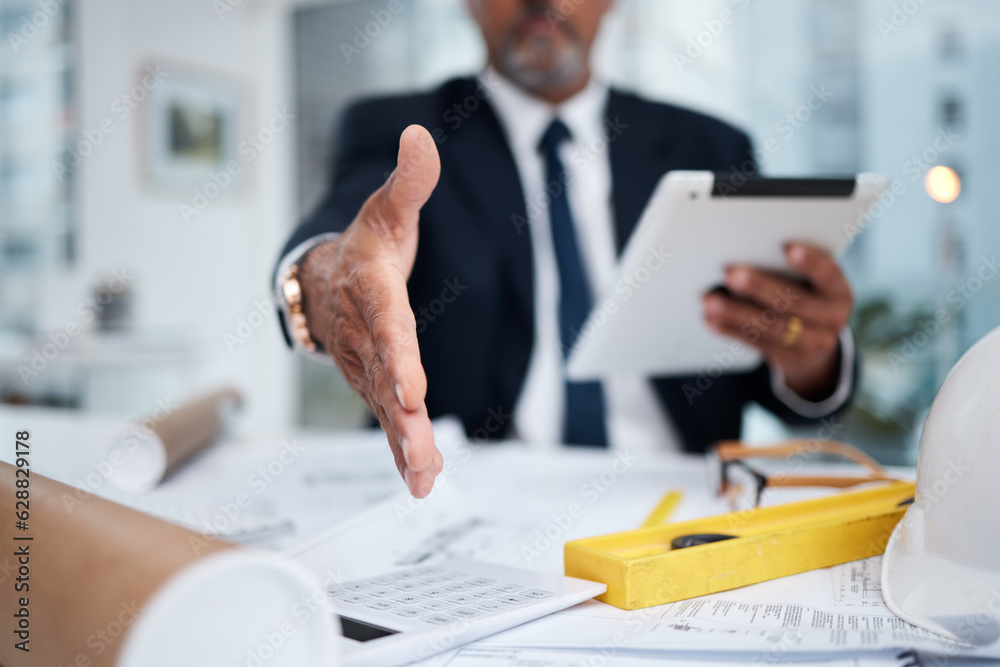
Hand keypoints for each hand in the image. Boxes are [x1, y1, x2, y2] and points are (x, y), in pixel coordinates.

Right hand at [301, 125, 442, 497]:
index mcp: (372, 294)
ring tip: (424, 478)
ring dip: (404, 445)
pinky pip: (388, 420)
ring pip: (385, 409)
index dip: (398, 359)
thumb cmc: (365, 246)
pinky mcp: (373, 385)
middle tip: (419, 447)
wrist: (324, 281)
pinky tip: (420, 480)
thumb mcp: (387, 210)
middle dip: (401, 418)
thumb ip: (409, 181)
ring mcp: (367, 366)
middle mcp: (365, 336)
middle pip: (384, 379)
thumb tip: (420, 136)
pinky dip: (401, 451)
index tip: (411, 391)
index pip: (387, 327)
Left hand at [702, 243, 852, 399]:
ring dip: (737, 313)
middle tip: (730, 274)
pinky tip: (711, 319)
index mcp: (839, 291)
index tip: (788, 248)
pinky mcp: (791, 360)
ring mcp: (814, 343)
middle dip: (760, 287)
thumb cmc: (805, 297)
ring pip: (773, 327)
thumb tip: (743, 254)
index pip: (828, 274)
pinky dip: (732, 330)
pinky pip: (758, 343)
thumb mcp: (810, 283)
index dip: (810, 262)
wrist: (816, 345)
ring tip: (710, 301)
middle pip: (794, 302)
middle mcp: (832, 318)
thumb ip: (788, 271)